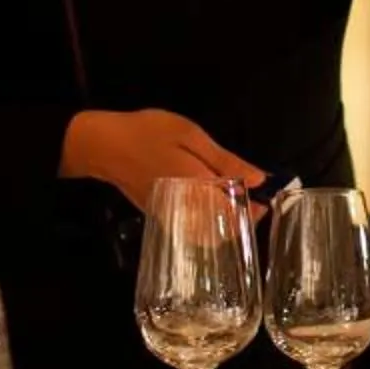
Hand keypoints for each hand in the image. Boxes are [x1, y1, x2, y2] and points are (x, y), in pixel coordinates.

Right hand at [59, 109, 264, 213]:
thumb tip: (259, 178)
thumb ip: (225, 160)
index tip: (267, 200)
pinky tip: (212, 206)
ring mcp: (170, 217)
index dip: (254, 209)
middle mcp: (184, 209)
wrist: (102, 145)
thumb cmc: (148, 132)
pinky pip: (190, 231)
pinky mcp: (160, 217)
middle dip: (242, 221)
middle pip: (221, 232)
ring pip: (205, 236)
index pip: (234, 211)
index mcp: (196, 187)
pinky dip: (207, 226)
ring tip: (236, 205)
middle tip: (255, 203)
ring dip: (225, 226)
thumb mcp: (189, 134)